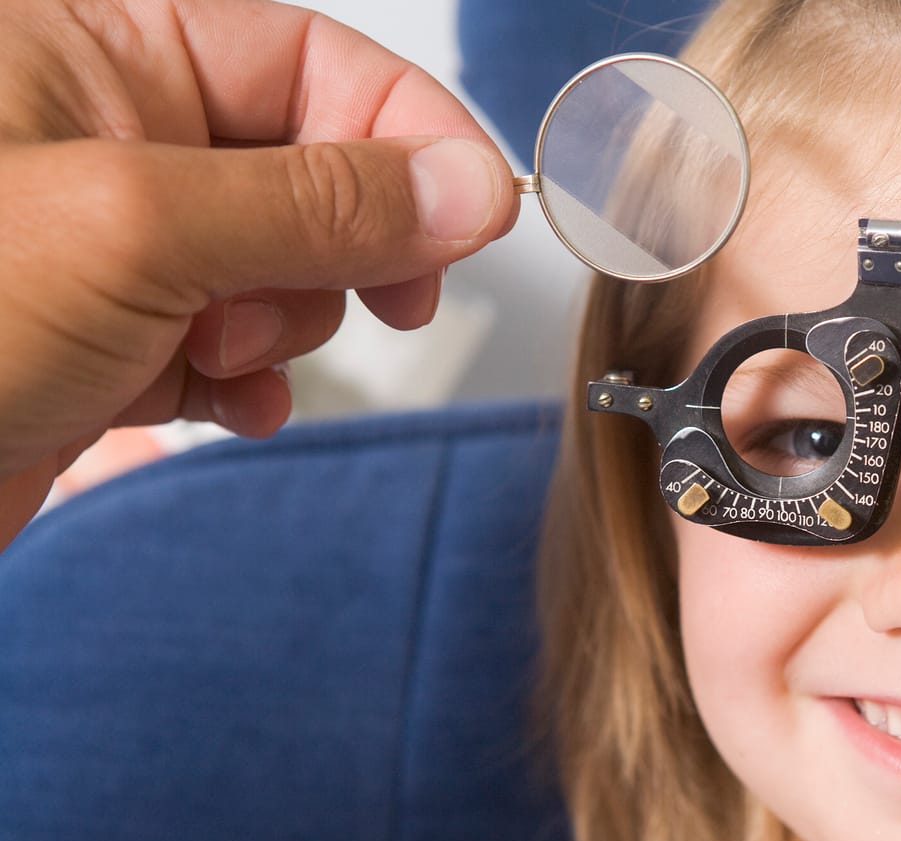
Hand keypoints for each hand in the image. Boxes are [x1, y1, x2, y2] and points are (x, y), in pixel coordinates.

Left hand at [0, 0, 518, 545]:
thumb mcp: (140, 229)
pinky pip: (232, 345)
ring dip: (280, 325)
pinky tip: (215, 402)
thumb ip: (321, 201)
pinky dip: (247, 381)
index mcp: (94, 45)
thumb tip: (468, 184)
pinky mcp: (107, 337)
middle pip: (310, 165)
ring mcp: (111, 243)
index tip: (474, 214)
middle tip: (373, 297)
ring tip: (213, 356)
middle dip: (339, 246)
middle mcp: (106, 135)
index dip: (407, 134)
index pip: (309, 60)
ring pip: (282, 267)